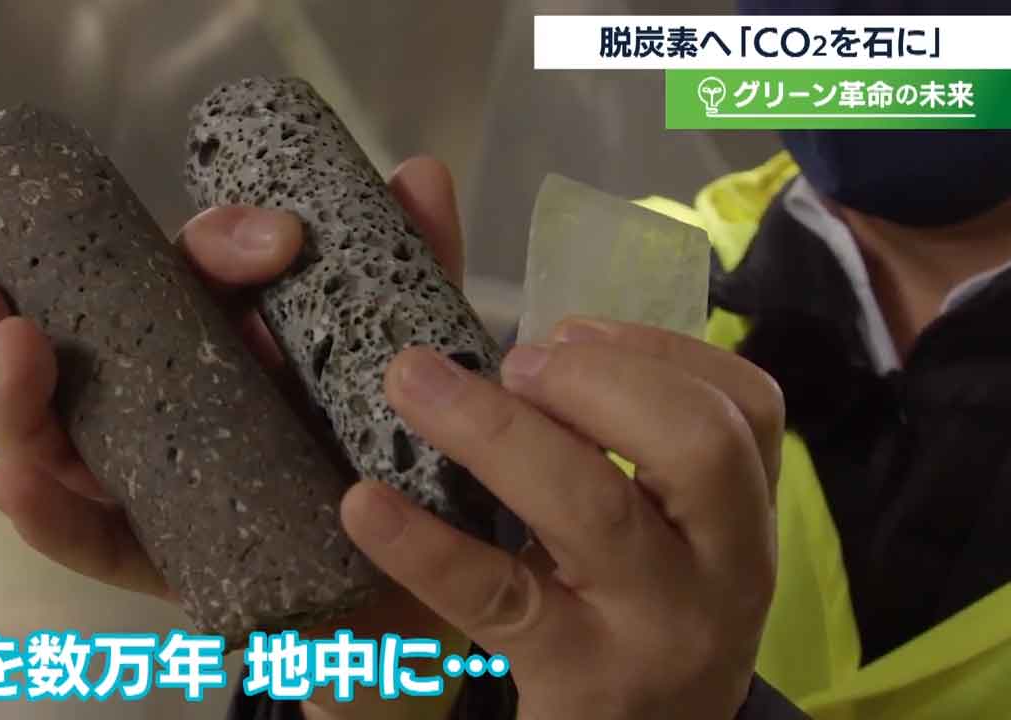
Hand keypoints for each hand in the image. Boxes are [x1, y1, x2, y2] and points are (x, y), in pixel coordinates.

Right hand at [0, 156, 467, 717]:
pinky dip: (50, 519)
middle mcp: (158, 400)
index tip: (277, 245)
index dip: (215, 247)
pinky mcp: (161, 557)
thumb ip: (406, 267)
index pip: (181, 274)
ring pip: (55, 444)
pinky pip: (96, 543)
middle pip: (63, 358)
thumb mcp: (392, 349)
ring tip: (8, 353)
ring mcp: (149, 480)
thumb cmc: (380, 438)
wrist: (410, 555)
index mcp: (208, 333)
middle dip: (12, 319)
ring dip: (12, 401)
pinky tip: (14, 486)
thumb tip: (419, 174)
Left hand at [338, 320, 783, 718]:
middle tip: (513, 364)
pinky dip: (424, 544)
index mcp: (744, 516)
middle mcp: (725, 569)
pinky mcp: (577, 675)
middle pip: (696, 443)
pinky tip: (364, 505)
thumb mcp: (675, 540)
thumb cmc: (645, 619)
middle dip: (595, 377)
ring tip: (418, 386)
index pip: (746, 406)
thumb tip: (534, 357)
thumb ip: (637, 450)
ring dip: (496, 431)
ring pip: (595, 508)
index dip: (654, 349)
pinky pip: (497, 596)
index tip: (567, 331)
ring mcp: (656, 627)